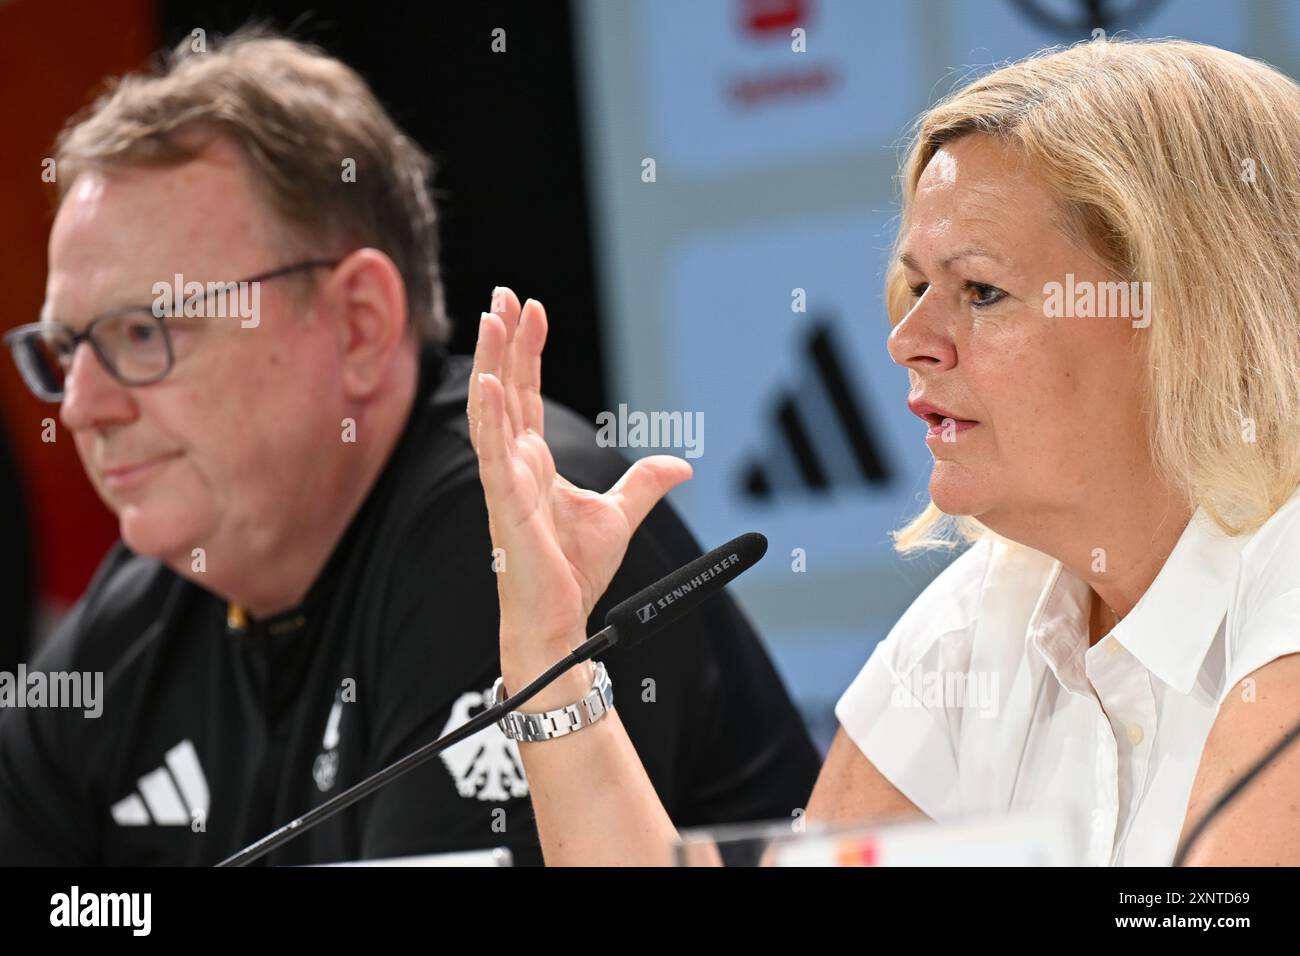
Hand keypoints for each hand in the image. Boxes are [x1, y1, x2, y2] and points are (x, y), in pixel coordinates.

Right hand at [467, 288, 692, 677]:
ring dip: (490, 363)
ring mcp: (505, 483)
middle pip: (504, 390)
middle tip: (501, 294)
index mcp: (532, 463)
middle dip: (502, 341)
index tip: (530, 309)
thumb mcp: (619, 516)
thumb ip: (643, 484)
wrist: (560, 621)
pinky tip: (487, 383)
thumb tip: (681, 465)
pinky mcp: (506, 507)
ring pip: (492, 412)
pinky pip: (493, 455)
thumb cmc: (573, 572)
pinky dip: (488, 417)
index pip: (526, 393)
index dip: (527, 351)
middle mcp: (512, 465)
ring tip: (491, 318)